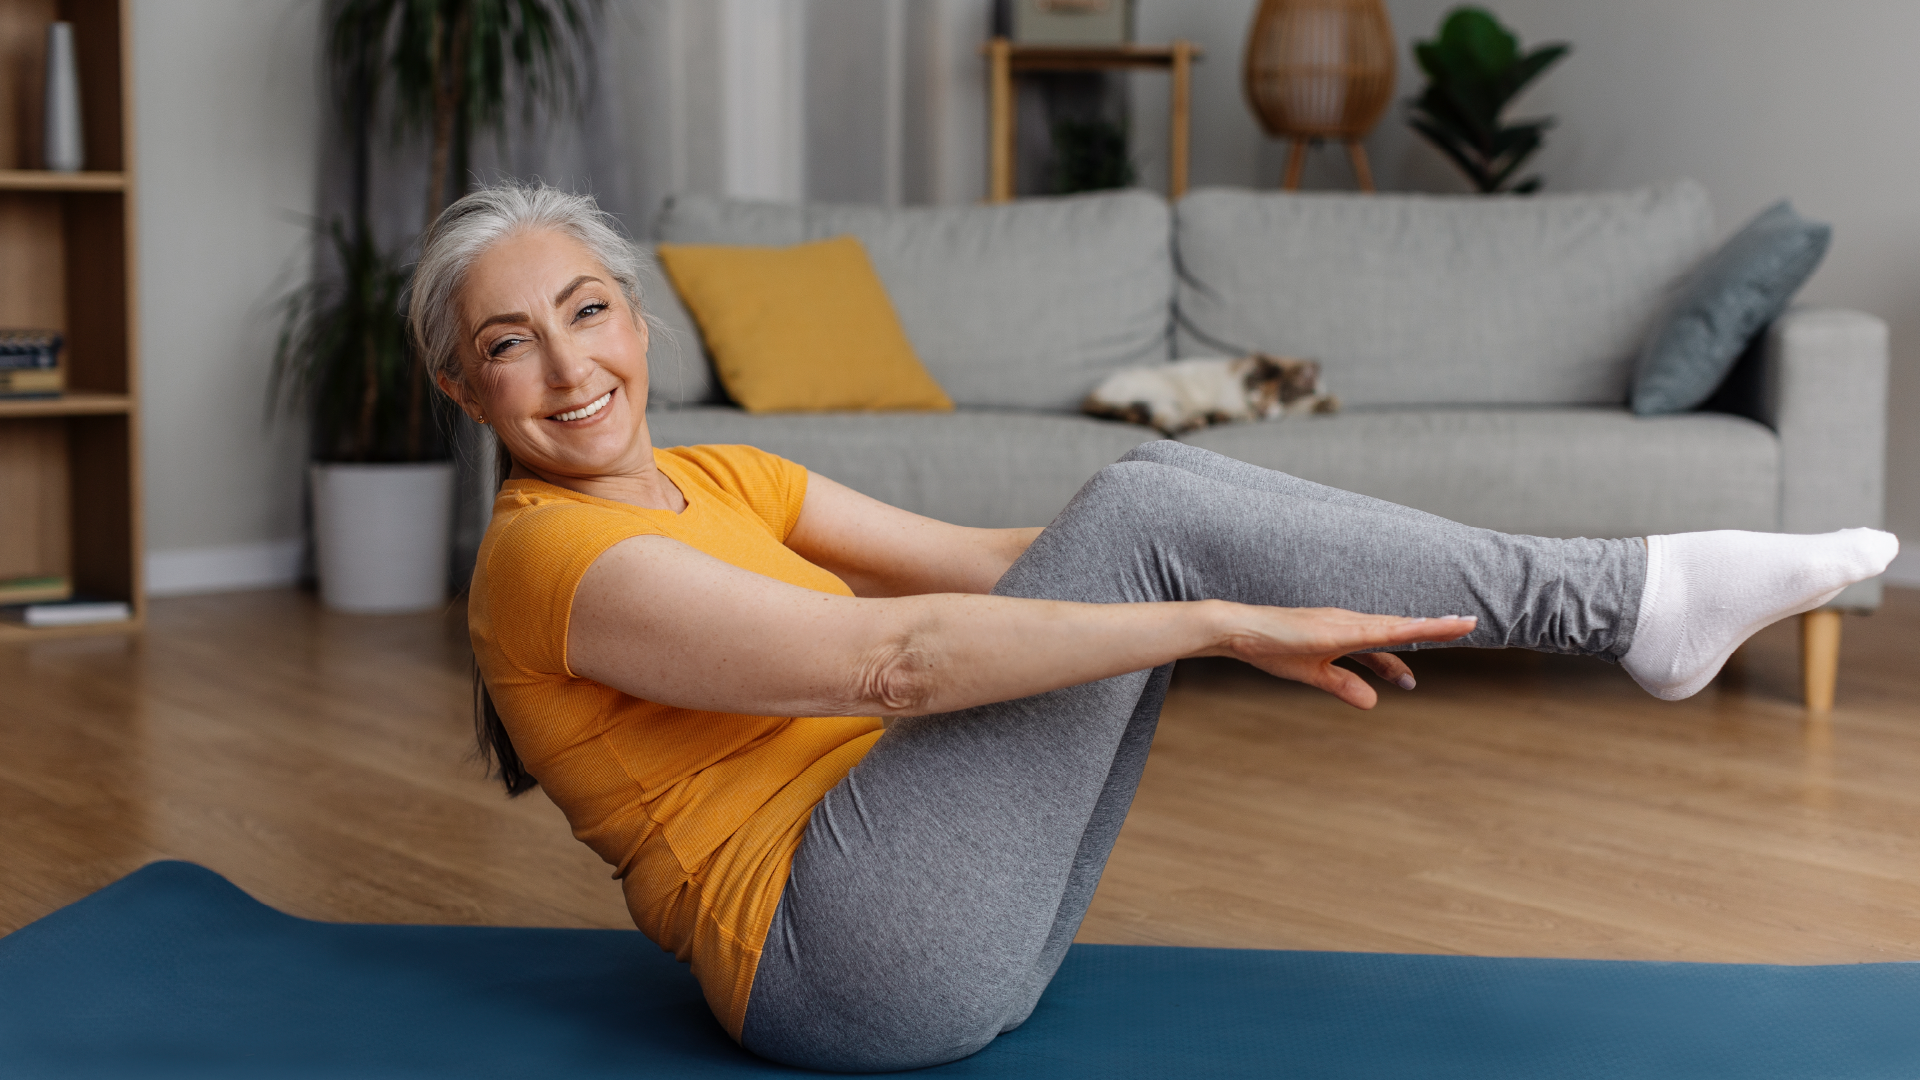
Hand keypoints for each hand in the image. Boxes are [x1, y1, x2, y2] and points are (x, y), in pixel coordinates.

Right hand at [1219, 606, 1477, 708]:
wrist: (1240, 631)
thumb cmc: (1271, 648)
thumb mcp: (1314, 674)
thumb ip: (1344, 685)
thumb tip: (1373, 702)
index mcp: (1347, 632)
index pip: (1390, 639)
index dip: (1421, 637)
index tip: (1451, 637)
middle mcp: (1350, 622)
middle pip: (1400, 628)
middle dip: (1436, 627)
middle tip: (1469, 624)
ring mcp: (1344, 623)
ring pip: (1396, 626)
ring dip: (1429, 625)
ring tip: (1462, 623)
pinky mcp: (1335, 629)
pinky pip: (1377, 630)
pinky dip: (1402, 630)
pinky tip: (1421, 629)